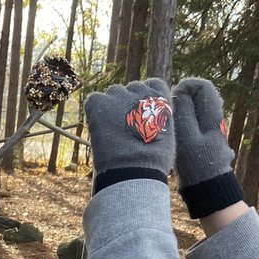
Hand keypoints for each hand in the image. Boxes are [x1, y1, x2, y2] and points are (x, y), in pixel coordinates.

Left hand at [84, 78, 173, 194]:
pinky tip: (100, 131)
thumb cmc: (152, 161)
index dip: (147, 103)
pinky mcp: (99, 103)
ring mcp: (118, 94)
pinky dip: (94, 113)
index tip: (145, 119)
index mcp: (160, 95)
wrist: (134, 172)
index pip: (152, 86)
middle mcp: (140, 89)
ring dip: (112, 109)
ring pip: (113, 94)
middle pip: (131, 90)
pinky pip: (94, 100)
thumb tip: (145, 117)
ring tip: (114, 133)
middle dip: (128, 106)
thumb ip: (156, 117)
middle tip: (126, 130)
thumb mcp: (164, 134)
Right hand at [171, 78, 242, 218]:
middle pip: (200, 100)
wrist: (209, 194)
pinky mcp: (207, 147)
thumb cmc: (197, 166)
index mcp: (214, 116)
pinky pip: (195, 129)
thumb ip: (183, 111)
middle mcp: (217, 123)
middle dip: (182, 102)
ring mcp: (213, 136)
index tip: (173, 99)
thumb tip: (181, 94)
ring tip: (170, 129)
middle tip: (169, 114)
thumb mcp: (186, 136)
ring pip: (197, 115)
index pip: (203, 86)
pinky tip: (176, 142)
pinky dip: (184, 130)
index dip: (186, 87)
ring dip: (182, 117)